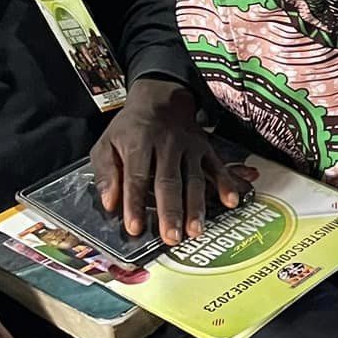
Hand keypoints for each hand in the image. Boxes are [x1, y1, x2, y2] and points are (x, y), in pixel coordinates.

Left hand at [90, 79, 249, 245]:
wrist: (161, 99)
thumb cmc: (130, 129)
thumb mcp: (106, 144)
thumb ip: (106, 174)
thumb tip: (110, 203)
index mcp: (138, 144)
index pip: (137, 178)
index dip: (135, 204)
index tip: (135, 228)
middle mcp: (166, 145)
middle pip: (169, 182)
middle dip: (171, 211)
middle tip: (171, 238)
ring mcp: (189, 147)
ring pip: (194, 179)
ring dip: (196, 206)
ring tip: (195, 231)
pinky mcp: (206, 148)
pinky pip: (217, 167)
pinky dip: (227, 184)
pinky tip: (231, 202)